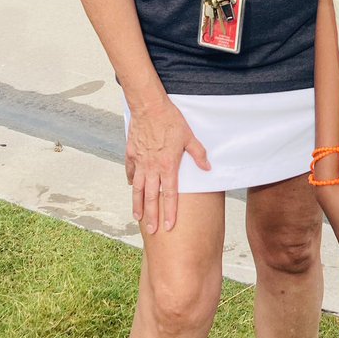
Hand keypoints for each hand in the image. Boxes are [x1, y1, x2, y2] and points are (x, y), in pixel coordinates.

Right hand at [125, 96, 208, 233]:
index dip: (170, 212)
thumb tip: (208, 167)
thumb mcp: (189, 137)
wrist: (149, 107)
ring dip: (138, 204)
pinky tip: (132, 188)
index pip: (170, 195)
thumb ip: (198, 154)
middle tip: (151, 230)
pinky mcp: (131, 153)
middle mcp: (152, 168)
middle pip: (151, 197)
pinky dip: (131, 181)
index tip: (169, 226)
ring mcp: (140, 161)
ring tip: (137, 217)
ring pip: (138, 188)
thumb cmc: (171, 120)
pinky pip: (131, 171)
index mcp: (168, 166)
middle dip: (151, 216)